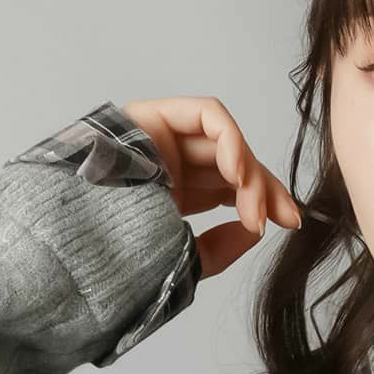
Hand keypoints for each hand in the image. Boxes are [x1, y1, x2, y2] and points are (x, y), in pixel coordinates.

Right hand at [119, 96, 302, 280]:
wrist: (82, 245)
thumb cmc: (122, 258)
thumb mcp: (185, 258)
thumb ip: (222, 246)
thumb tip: (256, 228)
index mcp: (180, 194)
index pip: (235, 188)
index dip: (267, 200)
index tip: (291, 222)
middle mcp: (174, 163)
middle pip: (237, 163)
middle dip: (267, 188)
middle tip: (284, 217)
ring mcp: (162, 138)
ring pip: (226, 141)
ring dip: (250, 172)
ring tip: (254, 205)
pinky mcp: (152, 115)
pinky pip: (206, 115)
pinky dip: (232, 139)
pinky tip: (238, 172)